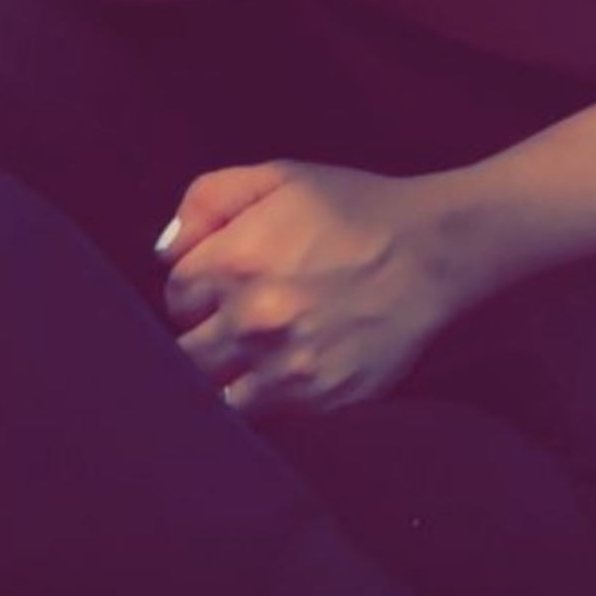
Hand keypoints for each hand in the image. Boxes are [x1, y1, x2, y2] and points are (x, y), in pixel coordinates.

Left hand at [157, 157, 456, 415]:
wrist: (432, 252)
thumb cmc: (355, 209)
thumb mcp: (282, 177)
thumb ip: (209, 199)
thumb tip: (163, 252)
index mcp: (236, 259)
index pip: (175, 296)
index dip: (196, 290)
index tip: (220, 287)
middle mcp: (254, 319)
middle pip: (186, 352)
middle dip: (205, 335)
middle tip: (238, 321)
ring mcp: (286, 367)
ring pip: (215, 392)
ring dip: (228, 374)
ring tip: (258, 352)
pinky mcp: (319, 401)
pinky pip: (261, 418)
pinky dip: (263, 400)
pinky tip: (285, 372)